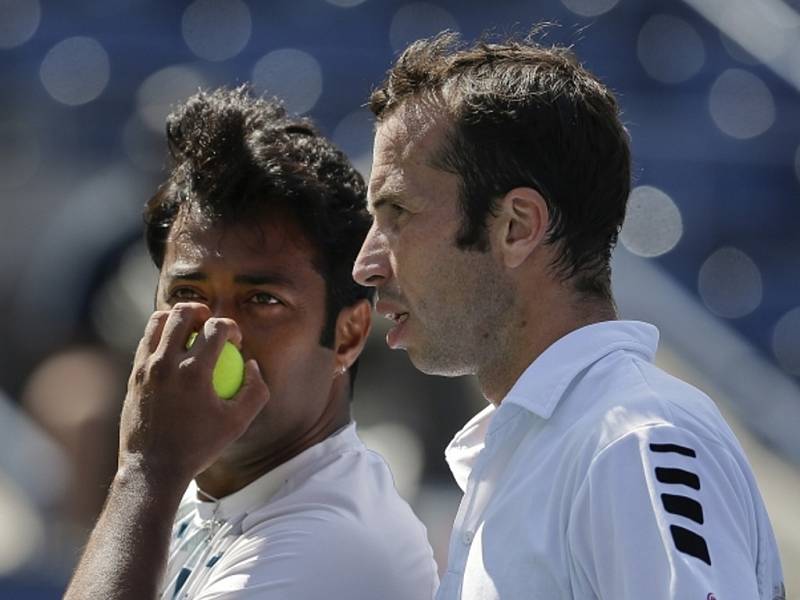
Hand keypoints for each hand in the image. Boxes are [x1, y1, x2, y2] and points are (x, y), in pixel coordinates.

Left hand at [118, 303, 268, 486]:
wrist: (153, 469)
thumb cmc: (199, 447)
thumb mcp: (238, 423)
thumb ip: (255, 390)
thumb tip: (252, 364)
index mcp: (194, 372)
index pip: (216, 327)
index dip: (231, 327)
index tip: (236, 342)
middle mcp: (166, 363)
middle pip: (182, 313)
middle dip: (201, 311)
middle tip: (210, 325)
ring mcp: (145, 368)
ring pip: (158, 321)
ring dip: (177, 320)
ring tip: (190, 333)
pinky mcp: (132, 376)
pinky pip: (146, 342)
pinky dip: (161, 338)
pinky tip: (174, 352)